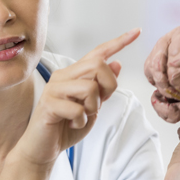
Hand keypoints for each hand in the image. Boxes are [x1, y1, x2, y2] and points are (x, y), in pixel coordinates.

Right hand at [13, 28, 140, 166]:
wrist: (42, 148)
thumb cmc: (66, 126)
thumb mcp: (91, 106)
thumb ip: (102, 87)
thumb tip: (116, 63)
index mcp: (73, 74)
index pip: (97, 53)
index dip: (118, 42)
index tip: (137, 31)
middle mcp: (62, 76)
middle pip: (97, 65)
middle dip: (108, 86)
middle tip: (99, 104)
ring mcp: (53, 89)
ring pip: (89, 87)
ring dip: (93, 107)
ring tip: (82, 116)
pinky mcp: (48, 104)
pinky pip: (78, 109)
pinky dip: (81, 121)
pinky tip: (72, 124)